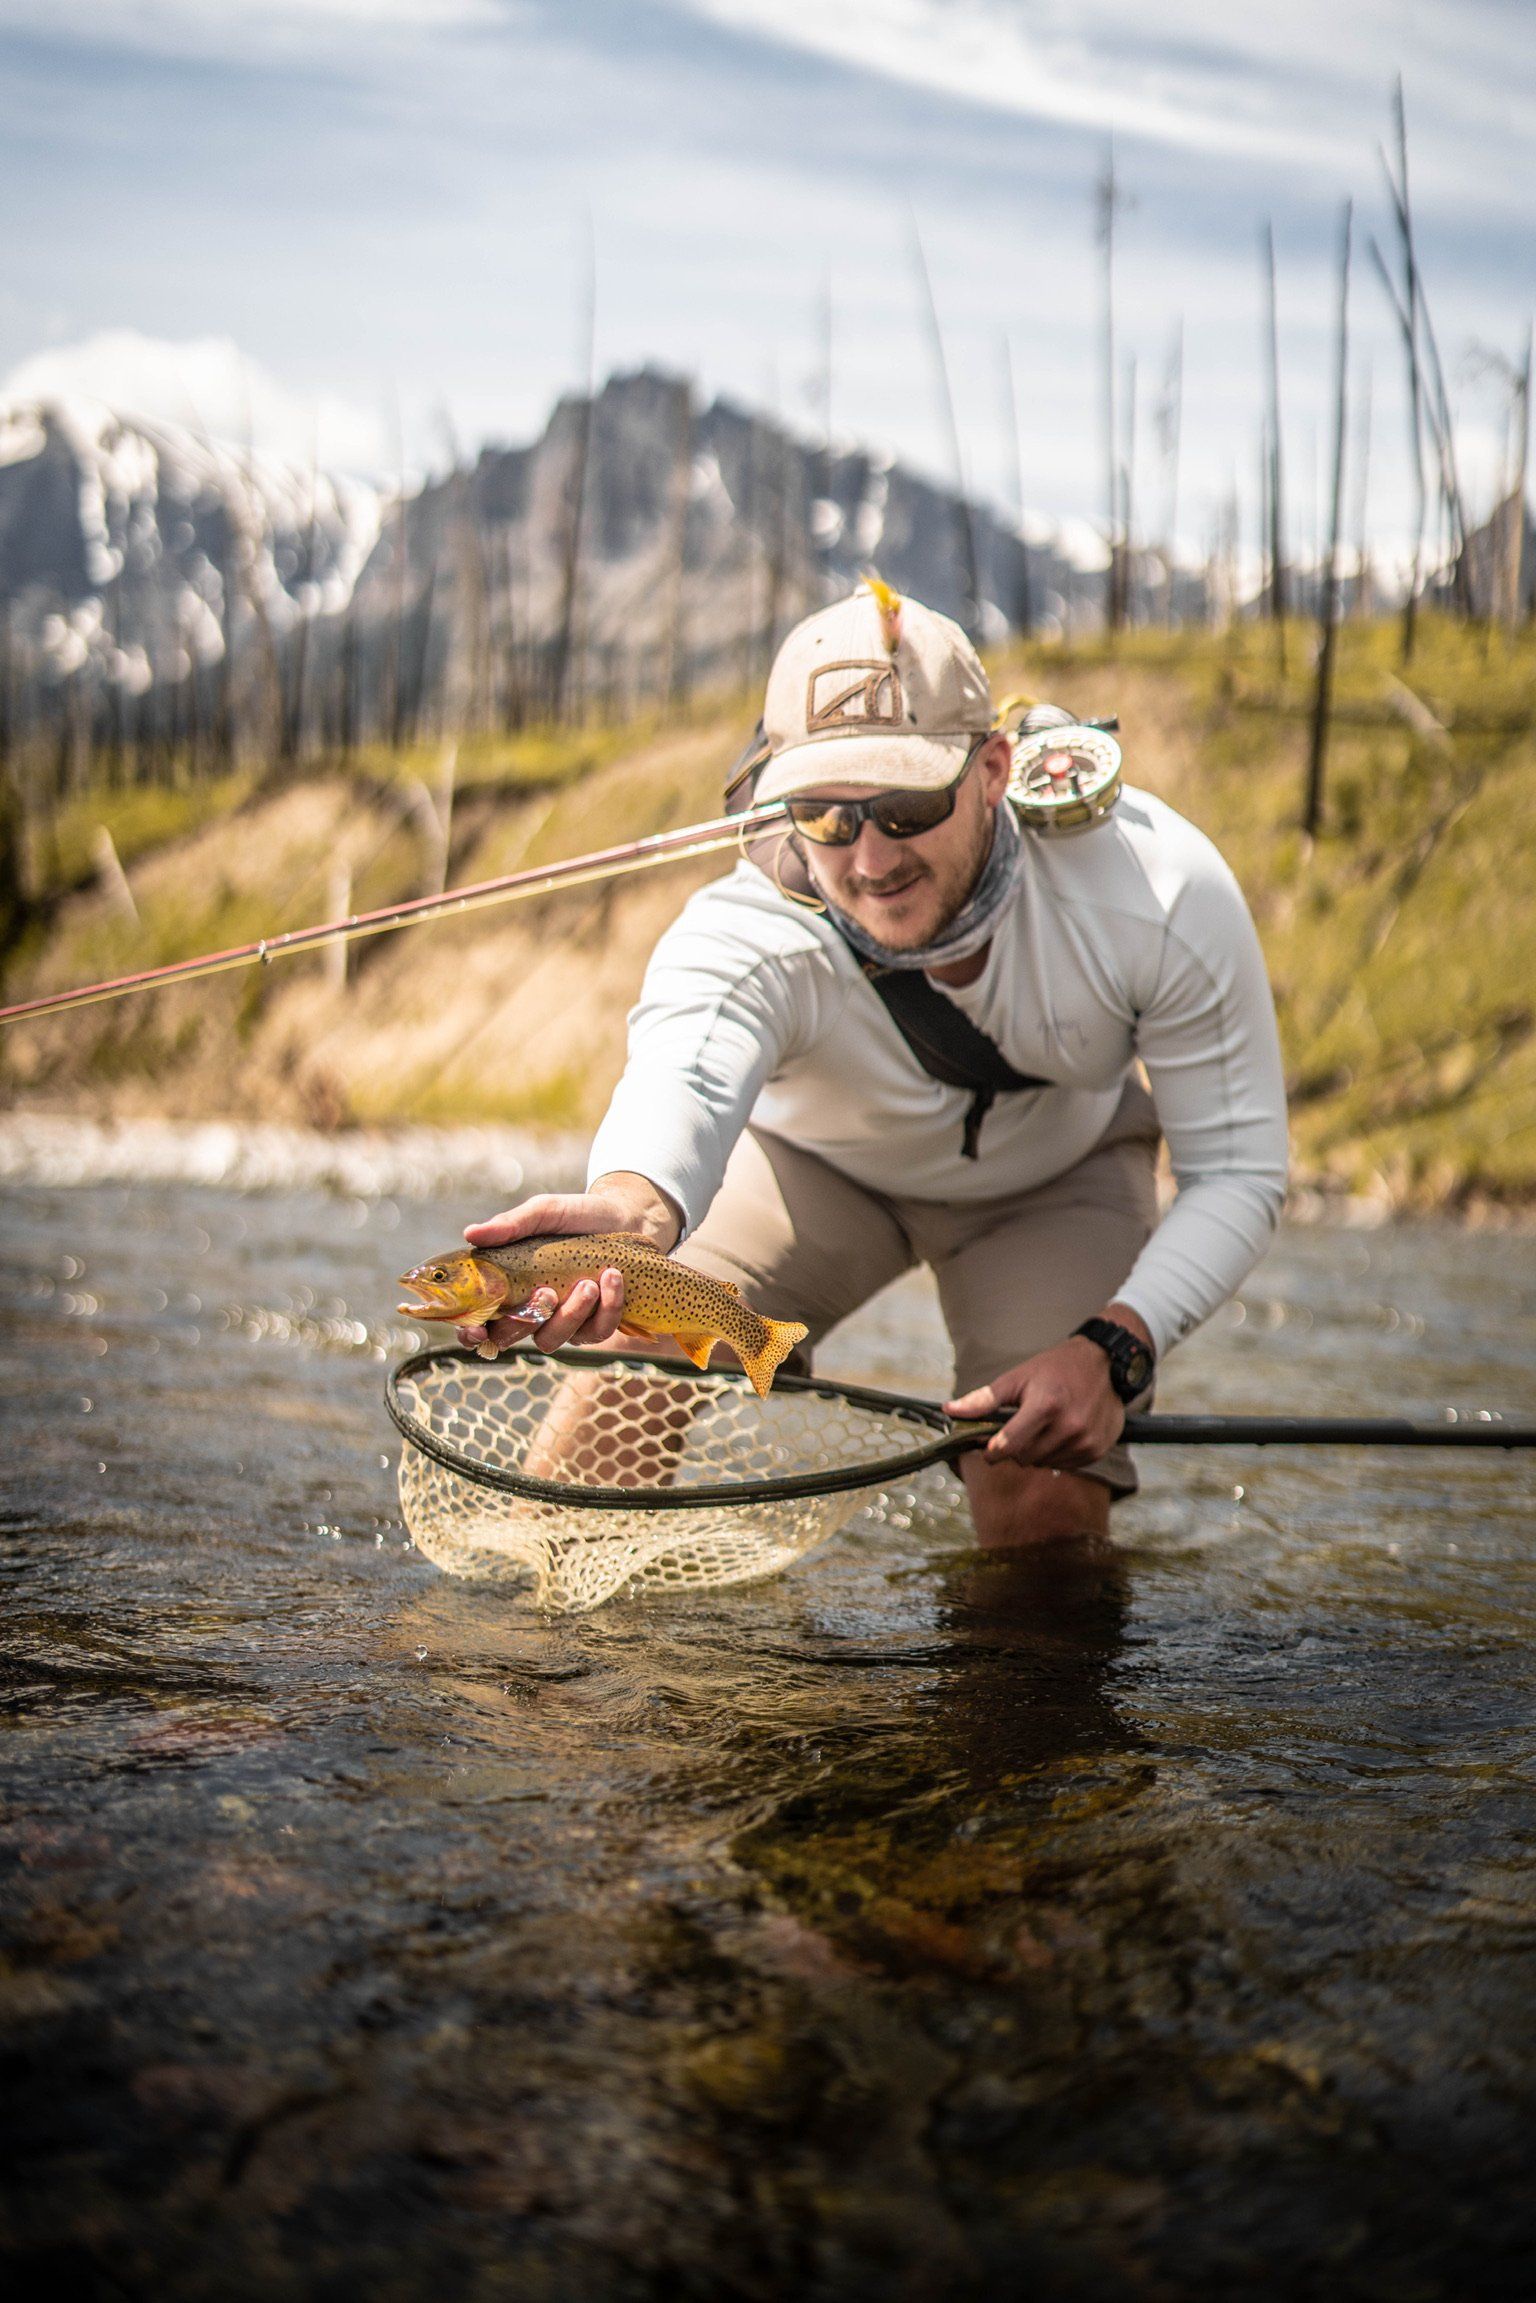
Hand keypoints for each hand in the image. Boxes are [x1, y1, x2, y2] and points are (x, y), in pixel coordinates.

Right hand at [455, 1172, 679, 1356]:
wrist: (625, 1216)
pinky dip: (606, 1307)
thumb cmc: (576, 1215)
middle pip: (508, 1338)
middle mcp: (528, 1309)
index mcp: (506, 1285)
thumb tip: (470, 1234)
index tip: (477, 1328)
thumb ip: (511, 1225)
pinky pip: (596, 1331)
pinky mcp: (595, 1324)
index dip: (469, 1332)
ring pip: (552, 1340)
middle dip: (525, 1321)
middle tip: (547, 1291)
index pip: (475, 1321)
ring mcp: (561, 1321)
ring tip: (589, 1282)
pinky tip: (613, 1278)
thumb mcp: (545, 1212)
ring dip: (570, 1314)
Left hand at [946, 1336, 1125, 1469]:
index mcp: (1045, 1405)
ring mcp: (1085, 1440)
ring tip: (1043, 1427)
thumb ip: (983, 1399)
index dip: (992, 1451)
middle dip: (1015, 1448)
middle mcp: (1068, 1426)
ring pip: (1043, 1464)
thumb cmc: (1055, 1368)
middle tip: (1020, 1428)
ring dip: (1036, 1452)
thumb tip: (950, 1411)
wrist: (1105, 1363)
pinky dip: (1056, 1454)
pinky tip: (1061, 1433)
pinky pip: (1065, 1466)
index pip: (1009, 1445)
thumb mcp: (1018, 1378)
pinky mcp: (1097, 1450)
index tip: (988, 1449)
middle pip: (1024, 1458)